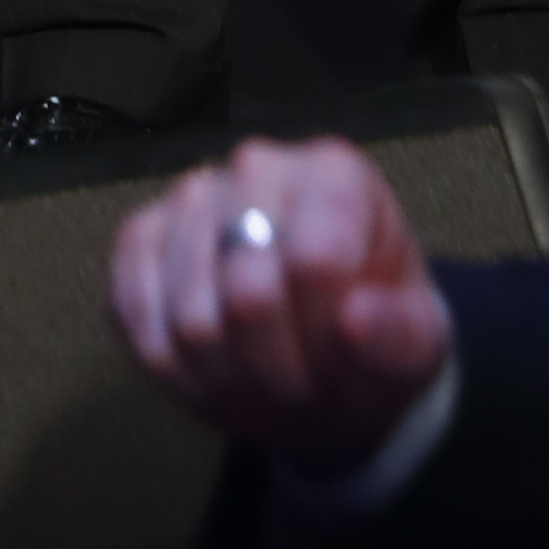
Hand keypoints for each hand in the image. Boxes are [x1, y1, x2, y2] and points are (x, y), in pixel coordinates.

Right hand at [109, 139, 453, 478]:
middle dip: (276, 370)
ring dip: (228, 378)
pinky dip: (173, 368)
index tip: (340, 362)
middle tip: (299, 383)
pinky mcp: (140, 235)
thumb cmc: (373, 336)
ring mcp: (190, 195)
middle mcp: (256, 165)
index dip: (324, 339)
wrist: (323, 351)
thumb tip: (354, 322)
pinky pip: (133, 313)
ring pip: (190, 320)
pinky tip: (210, 367)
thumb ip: (399, 336)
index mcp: (334, 174)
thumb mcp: (416, 349)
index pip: (315, 261)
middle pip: (247, 296)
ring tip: (259, 376)